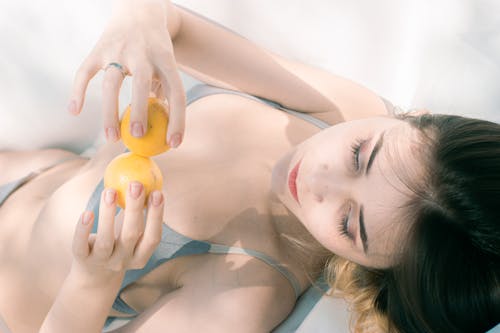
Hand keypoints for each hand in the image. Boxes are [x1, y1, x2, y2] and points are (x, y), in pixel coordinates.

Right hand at [68, 0, 185, 147]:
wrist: (140, 11)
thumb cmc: (157, 49)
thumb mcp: (168, 64)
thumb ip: (165, 92)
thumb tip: (164, 130)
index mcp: (165, 59)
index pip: (176, 92)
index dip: (178, 119)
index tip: (174, 144)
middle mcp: (142, 53)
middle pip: (141, 85)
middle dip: (139, 112)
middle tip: (137, 136)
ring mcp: (118, 50)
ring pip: (111, 83)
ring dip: (110, 112)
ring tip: (111, 138)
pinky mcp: (98, 49)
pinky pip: (85, 72)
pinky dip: (78, 91)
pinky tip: (74, 111)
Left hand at [71, 181, 163, 283]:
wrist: (94, 276)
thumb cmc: (118, 244)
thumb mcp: (131, 234)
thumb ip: (139, 213)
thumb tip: (147, 178)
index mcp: (140, 256)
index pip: (153, 238)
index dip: (156, 216)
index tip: (158, 192)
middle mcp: (123, 261)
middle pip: (131, 236)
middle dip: (135, 209)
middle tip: (136, 184)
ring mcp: (102, 262)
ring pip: (106, 240)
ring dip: (108, 214)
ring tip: (110, 190)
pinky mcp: (82, 260)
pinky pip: (81, 245)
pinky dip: (84, 230)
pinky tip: (87, 212)